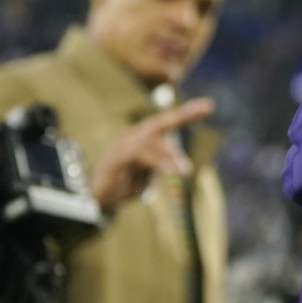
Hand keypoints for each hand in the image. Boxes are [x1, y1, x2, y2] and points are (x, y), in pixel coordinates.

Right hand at [90, 97, 214, 210]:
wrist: (93, 197)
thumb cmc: (121, 184)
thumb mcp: (148, 174)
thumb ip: (161, 165)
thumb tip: (182, 166)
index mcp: (142, 138)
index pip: (166, 122)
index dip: (186, 113)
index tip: (208, 105)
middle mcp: (132, 137)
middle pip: (160, 122)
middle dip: (183, 115)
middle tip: (206, 108)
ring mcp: (122, 146)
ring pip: (150, 141)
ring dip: (169, 154)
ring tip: (184, 170)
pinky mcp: (115, 159)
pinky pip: (137, 155)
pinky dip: (155, 162)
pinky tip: (169, 171)